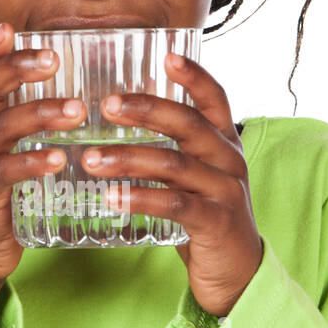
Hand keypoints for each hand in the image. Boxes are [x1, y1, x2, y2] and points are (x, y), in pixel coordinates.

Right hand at [0, 23, 87, 316]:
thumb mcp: (17, 149)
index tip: (9, 27)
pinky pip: (6, 170)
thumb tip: (86, 96)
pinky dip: (32, 162)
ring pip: (3, 126)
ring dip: (40, 113)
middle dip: (19, 68)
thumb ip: (37, 123)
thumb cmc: (8, 193)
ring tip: (77, 111)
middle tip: (54, 58)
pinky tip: (58, 159)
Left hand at [80, 51, 262, 317]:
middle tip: (106, 104)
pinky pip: (174, 205)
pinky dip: (139, 199)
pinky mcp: (215, 222)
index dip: (194, 75)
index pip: (215, 99)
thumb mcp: (194, 176)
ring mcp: (225, 191)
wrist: (236, 272)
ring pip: (173, 164)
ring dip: (128, 158)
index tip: (167, 54)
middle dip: (146, 110)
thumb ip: (170, 150)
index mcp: (224, 143)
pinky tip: (110, 198)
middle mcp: (229, 160)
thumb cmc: (206, 216)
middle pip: (188, 124)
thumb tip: (119, 120)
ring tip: (90, 159)